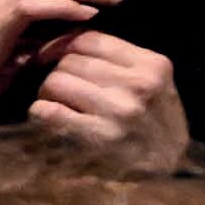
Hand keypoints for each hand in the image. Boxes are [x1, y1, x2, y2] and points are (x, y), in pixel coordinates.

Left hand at [27, 31, 190, 171]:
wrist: (165, 167)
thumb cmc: (152, 120)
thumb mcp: (152, 83)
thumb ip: (119, 59)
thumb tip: (69, 37)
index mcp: (152, 65)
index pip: (89, 39)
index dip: (65, 46)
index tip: (58, 58)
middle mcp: (138, 85)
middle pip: (69, 60)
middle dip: (55, 71)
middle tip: (58, 87)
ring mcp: (119, 112)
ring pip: (55, 81)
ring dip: (46, 92)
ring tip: (56, 103)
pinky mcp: (98, 138)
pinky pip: (47, 111)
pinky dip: (39, 112)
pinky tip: (49, 119)